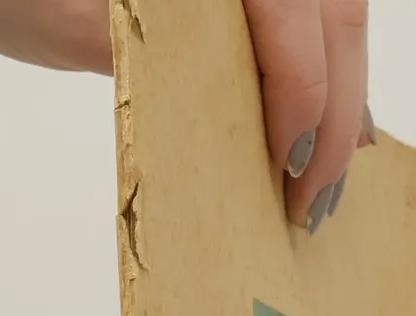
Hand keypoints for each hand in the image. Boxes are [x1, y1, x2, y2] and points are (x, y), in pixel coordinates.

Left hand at [0, 0, 371, 230]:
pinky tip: (314, 130)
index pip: (291, 16)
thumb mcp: (73, 30)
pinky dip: (322, 70)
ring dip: (342, 92)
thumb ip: (155, 65)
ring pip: (336, 12)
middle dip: (339, 107)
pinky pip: (312, 17)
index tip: (293, 170)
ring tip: (321, 175)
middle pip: (334, 13)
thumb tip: (243, 124)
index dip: (305, 97)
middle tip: (316, 196)